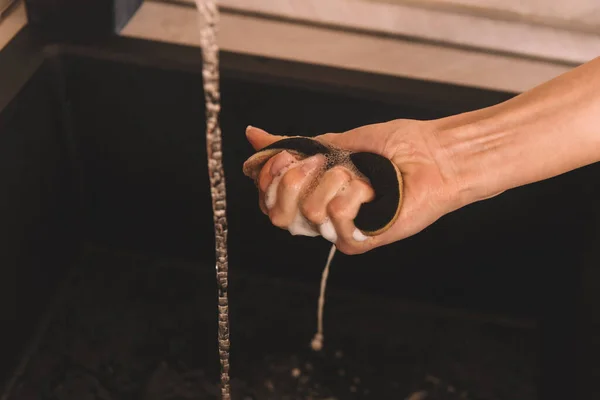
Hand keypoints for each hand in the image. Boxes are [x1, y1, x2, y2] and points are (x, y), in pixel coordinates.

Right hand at [244, 121, 462, 254]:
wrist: (434, 153)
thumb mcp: (336, 140)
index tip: (285, 154)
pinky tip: (373, 191)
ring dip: (335, 181)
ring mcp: (340, 230)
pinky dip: (354, 195)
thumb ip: (296, 145)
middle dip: (293, 179)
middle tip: (323, 163)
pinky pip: (337, 219)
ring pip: (309, 212)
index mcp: (314, 193)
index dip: (268, 176)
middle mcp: (322, 215)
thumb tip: (254, 136)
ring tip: (362, 175)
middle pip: (277, 214)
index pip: (268, 199)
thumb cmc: (396, 146)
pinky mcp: (361, 240)